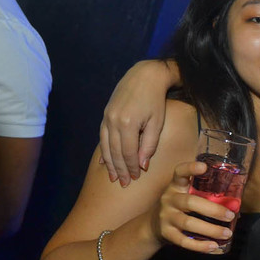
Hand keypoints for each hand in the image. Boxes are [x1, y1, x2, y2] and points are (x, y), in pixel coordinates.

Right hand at [99, 60, 174, 184]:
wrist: (145, 76)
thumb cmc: (156, 100)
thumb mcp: (157, 122)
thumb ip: (149, 144)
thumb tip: (142, 165)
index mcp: (128, 124)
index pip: (127, 153)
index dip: (131, 167)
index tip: (135, 178)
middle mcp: (113, 121)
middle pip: (114, 152)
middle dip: (119, 169)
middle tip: (122, 184)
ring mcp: (106, 117)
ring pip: (105, 146)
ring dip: (109, 163)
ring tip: (113, 177)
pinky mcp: (105, 114)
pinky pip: (102, 136)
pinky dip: (103, 150)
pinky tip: (104, 161)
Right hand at [154, 161, 234, 253]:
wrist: (152, 226)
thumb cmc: (179, 208)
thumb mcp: (186, 196)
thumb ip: (206, 198)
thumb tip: (235, 206)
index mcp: (176, 186)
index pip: (179, 173)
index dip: (190, 168)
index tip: (204, 166)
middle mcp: (169, 199)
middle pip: (190, 202)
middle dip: (213, 209)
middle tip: (230, 215)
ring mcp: (166, 217)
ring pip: (188, 223)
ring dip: (210, 229)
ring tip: (227, 233)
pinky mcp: (166, 233)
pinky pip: (183, 241)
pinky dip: (199, 246)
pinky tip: (213, 246)